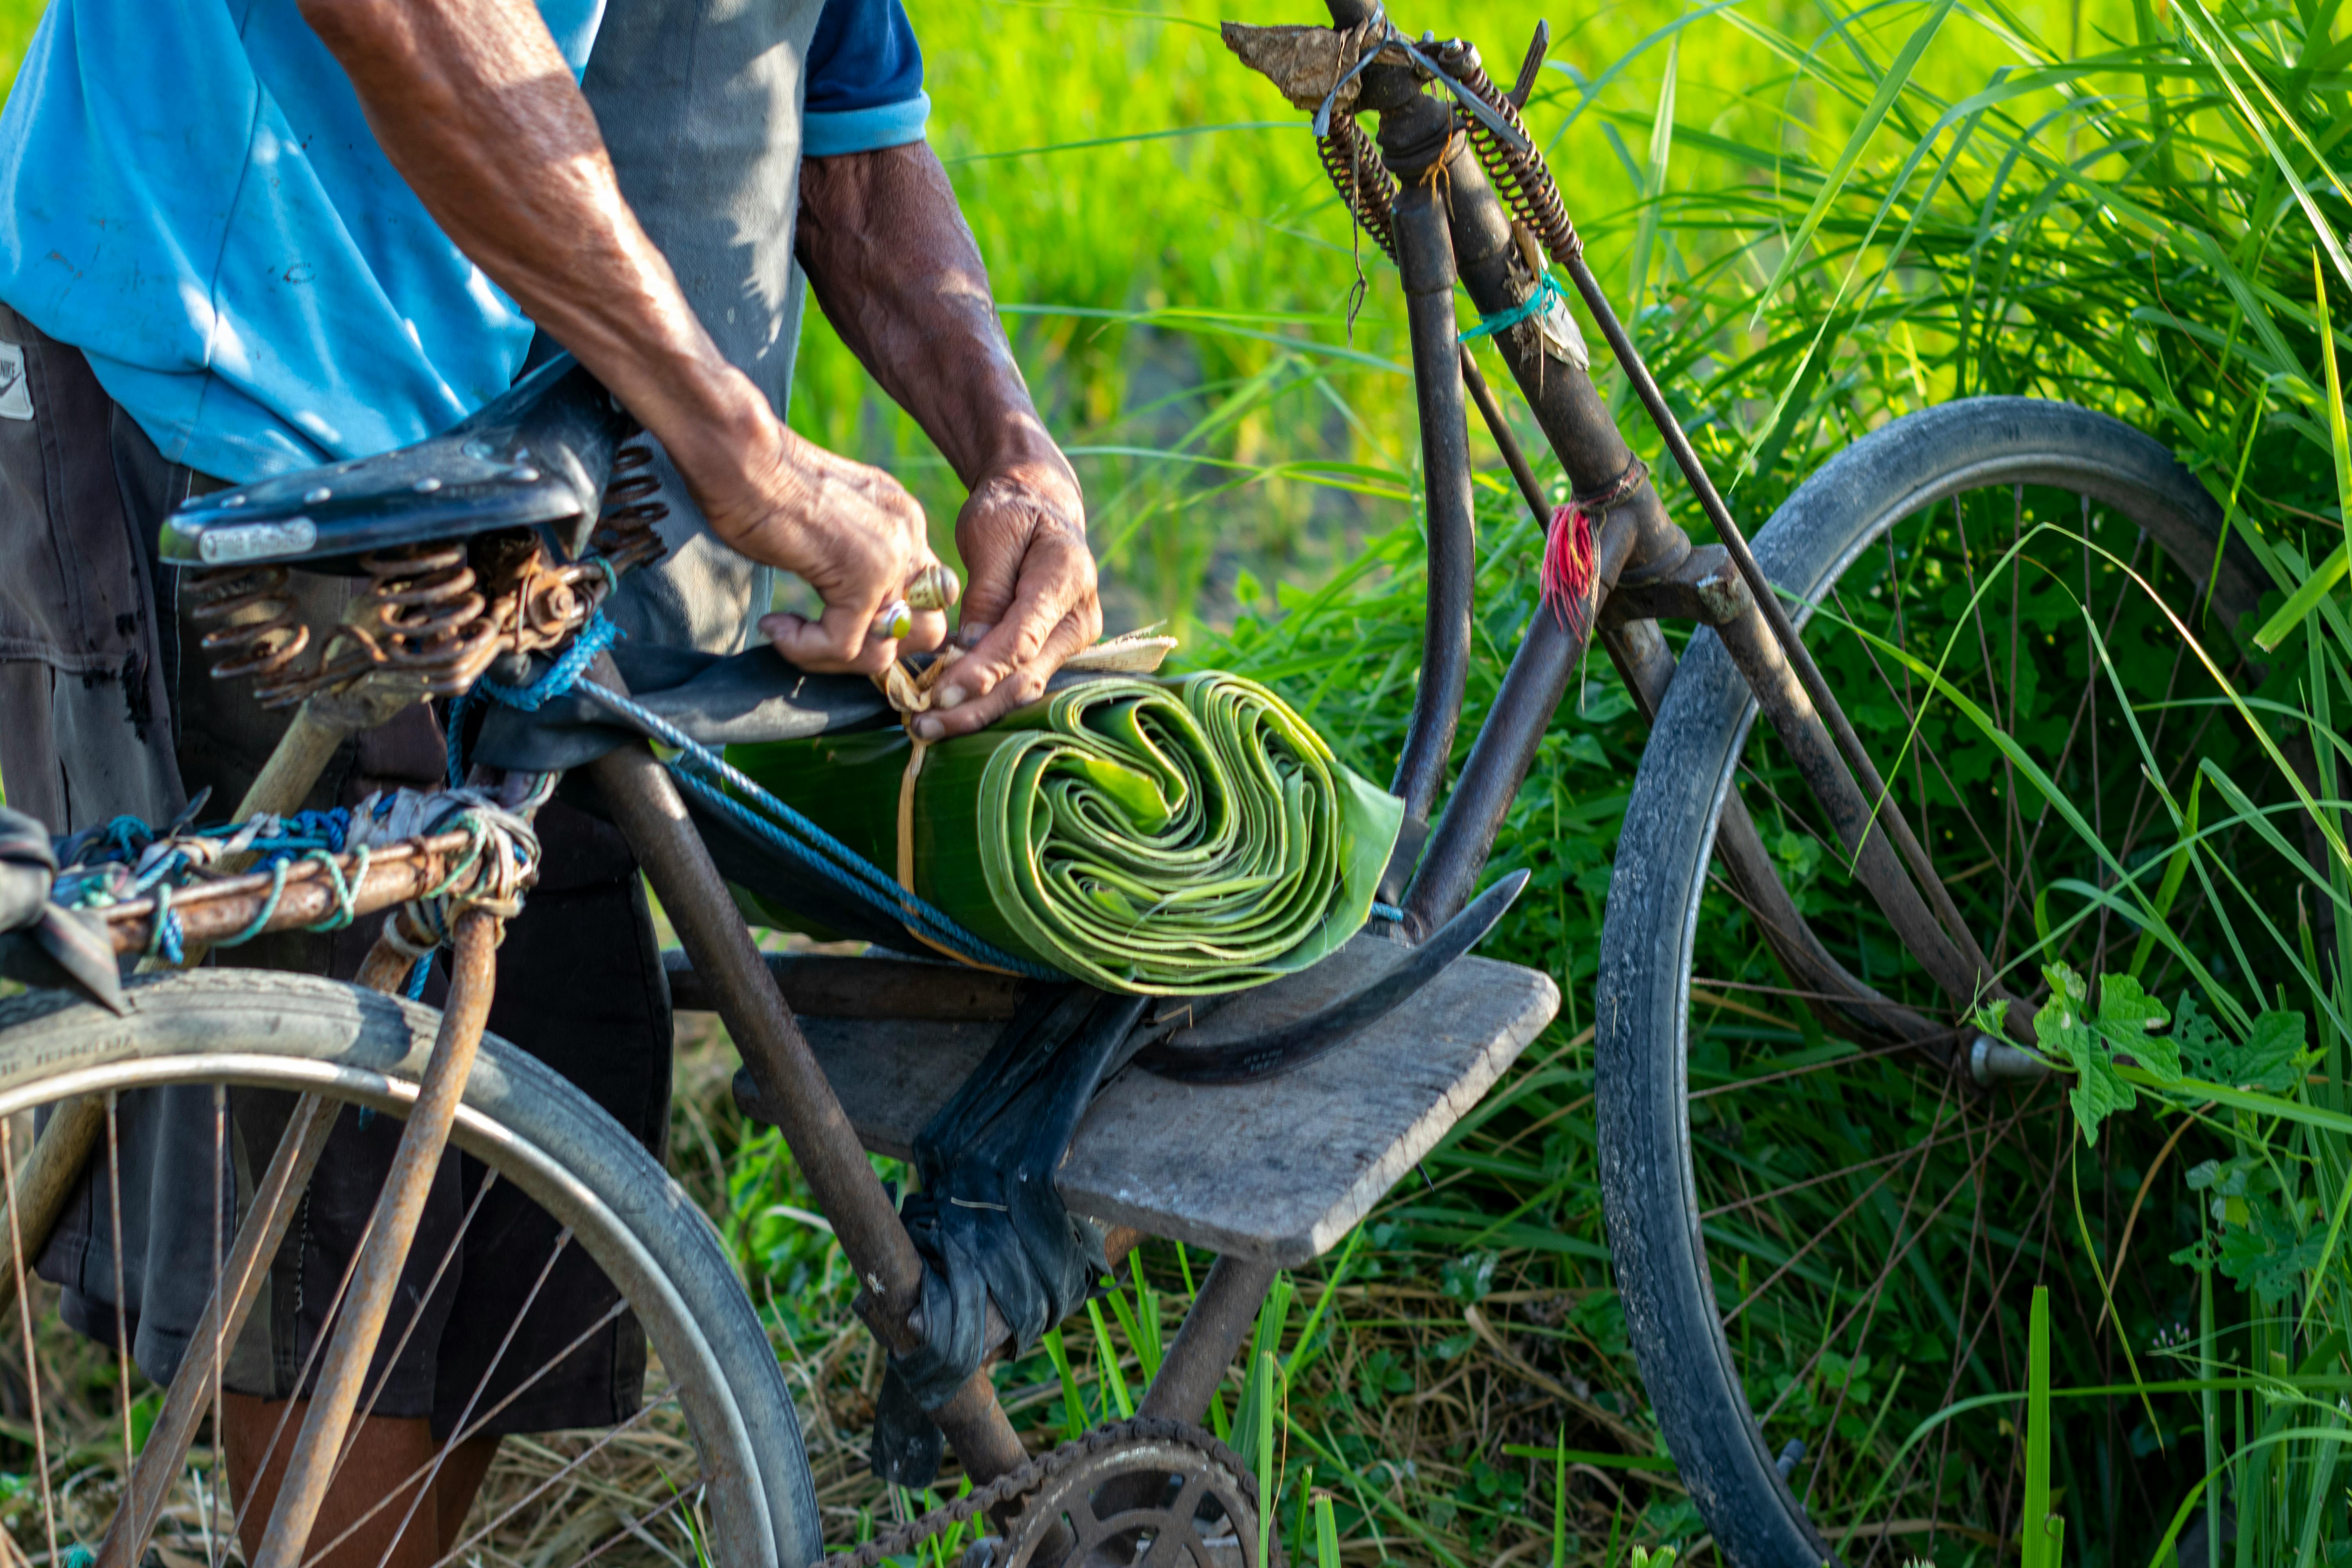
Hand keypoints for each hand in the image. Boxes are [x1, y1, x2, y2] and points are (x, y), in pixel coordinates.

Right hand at [717, 425, 948, 676]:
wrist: (739, 453)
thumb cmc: (760, 485)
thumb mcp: (826, 525)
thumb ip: (853, 561)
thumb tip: (849, 617)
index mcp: (903, 522)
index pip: (924, 598)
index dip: (885, 627)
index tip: (833, 625)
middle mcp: (907, 536)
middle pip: (928, 631)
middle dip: (877, 652)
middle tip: (825, 641)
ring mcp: (889, 555)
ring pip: (886, 649)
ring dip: (835, 659)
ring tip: (791, 637)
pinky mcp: (861, 576)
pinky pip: (843, 645)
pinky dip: (805, 649)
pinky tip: (775, 627)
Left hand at [913, 453, 1099, 739]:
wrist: (1039, 506)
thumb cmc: (1011, 512)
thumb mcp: (991, 533)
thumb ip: (986, 590)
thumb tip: (970, 646)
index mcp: (1067, 578)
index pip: (1023, 638)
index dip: (982, 671)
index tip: (939, 693)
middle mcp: (1079, 618)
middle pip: (1026, 677)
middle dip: (974, 706)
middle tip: (923, 725)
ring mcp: (1071, 640)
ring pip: (1023, 689)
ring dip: (976, 711)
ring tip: (927, 726)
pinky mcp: (1054, 651)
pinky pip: (1018, 682)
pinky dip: (982, 698)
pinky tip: (945, 711)